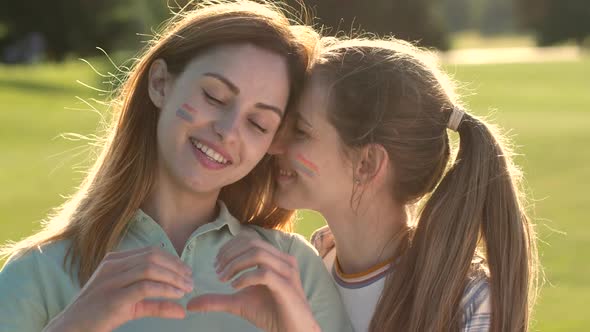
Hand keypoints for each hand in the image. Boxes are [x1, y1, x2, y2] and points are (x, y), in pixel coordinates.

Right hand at [44, 246, 193, 331]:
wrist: (70, 329)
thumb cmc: (99, 316)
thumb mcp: (131, 307)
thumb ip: (156, 304)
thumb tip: (182, 310)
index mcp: (114, 261)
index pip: (150, 251)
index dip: (172, 260)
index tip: (186, 272)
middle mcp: (112, 266)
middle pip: (153, 257)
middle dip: (176, 267)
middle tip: (191, 280)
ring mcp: (111, 280)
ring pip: (151, 269)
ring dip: (174, 278)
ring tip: (187, 288)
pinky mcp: (114, 297)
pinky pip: (146, 287)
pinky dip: (165, 290)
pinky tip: (177, 296)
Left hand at [186, 236, 319, 331]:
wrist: (292, 331)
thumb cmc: (271, 314)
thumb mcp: (239, 303)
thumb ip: (217, 300)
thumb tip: (190, 304)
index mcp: (275, 258)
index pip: (250, 239)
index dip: (229, 247)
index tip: (216, 263)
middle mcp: (283, 260)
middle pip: (252, 243)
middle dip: (229, 255)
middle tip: (217, 271)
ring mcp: (287, 272)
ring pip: (258, 253)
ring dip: (235, 264)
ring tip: (224, 278)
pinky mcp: (287, 286)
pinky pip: (263, 273)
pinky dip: (245, 277)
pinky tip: (235, 287)